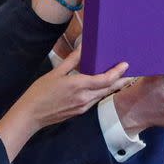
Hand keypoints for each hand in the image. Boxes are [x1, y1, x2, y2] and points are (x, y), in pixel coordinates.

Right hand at [0, 48, 130, 160]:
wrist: (31, 115)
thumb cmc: (40, 92)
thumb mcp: (55, 73)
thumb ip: (72, 61)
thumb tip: (83, 48)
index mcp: (78, 85)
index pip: (105, 79)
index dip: (118, 72)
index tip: (126, 65)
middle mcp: (84, 98)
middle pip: (108, 88)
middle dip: (121, 80)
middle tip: (131, 73)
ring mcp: (83, 107)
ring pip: (102, 95)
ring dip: (112, 87)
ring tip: (120, 78)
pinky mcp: (79, 112)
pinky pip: (94, 100)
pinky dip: (101, 92)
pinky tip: (101, 87)